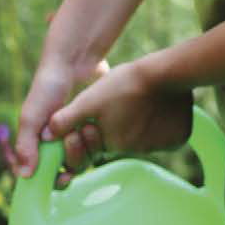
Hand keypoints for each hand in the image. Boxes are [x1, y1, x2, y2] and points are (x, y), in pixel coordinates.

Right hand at [14, 56, 109, 177]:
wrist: (75, 62)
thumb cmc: (47, 88)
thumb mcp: (32, 116)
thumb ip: (27, 145)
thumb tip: (24, 176)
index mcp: (32, 140)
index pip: (32, 171)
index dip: (40, 180)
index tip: (54, 180)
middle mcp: (51, 142)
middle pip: (57, 170)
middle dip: (64, 170)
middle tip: (69, 173)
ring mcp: (71, 137)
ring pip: (76, 161)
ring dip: (78, 154)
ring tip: (80, 135)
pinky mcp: (89, 131)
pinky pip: (92, 149)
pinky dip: (91, 145)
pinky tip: (91, 133)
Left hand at [43, 59, 193, 173]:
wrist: (166, 74)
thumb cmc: (124, 84)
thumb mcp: (89, 100)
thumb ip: (68, 120)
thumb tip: (47, 136)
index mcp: (113, 144)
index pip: (98, 144)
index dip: (92, 131)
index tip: (92, 117)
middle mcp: (137, 150)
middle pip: (119, 140)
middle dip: (113, 125)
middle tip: (118, 101)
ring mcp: (159, 146)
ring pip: (141, 136)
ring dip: (136, 122)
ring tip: (135, 98)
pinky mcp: (177, 139)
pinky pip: (163, 134)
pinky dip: (159, 122)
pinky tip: (156, 103)